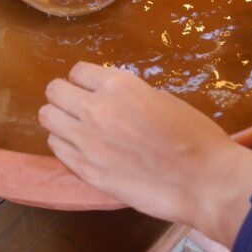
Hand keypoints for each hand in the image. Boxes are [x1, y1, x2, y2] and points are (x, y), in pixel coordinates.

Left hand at [39, 62, 251, 244]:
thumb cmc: (195, 136)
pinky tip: (82, 150)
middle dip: (65, 96)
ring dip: (60, 120)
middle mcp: (96, 108)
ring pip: (48, 118)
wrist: (204, 180)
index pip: (78, 71)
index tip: (92, 89)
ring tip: (77, 129)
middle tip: (78, 107)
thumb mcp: (162, 99)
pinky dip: (65, 145)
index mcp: (119, 86)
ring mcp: (87, 141)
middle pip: (54, 91)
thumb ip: (129, 96)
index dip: (85, 80)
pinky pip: (56, 148)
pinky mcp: (85, 171)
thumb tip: (112, 99)